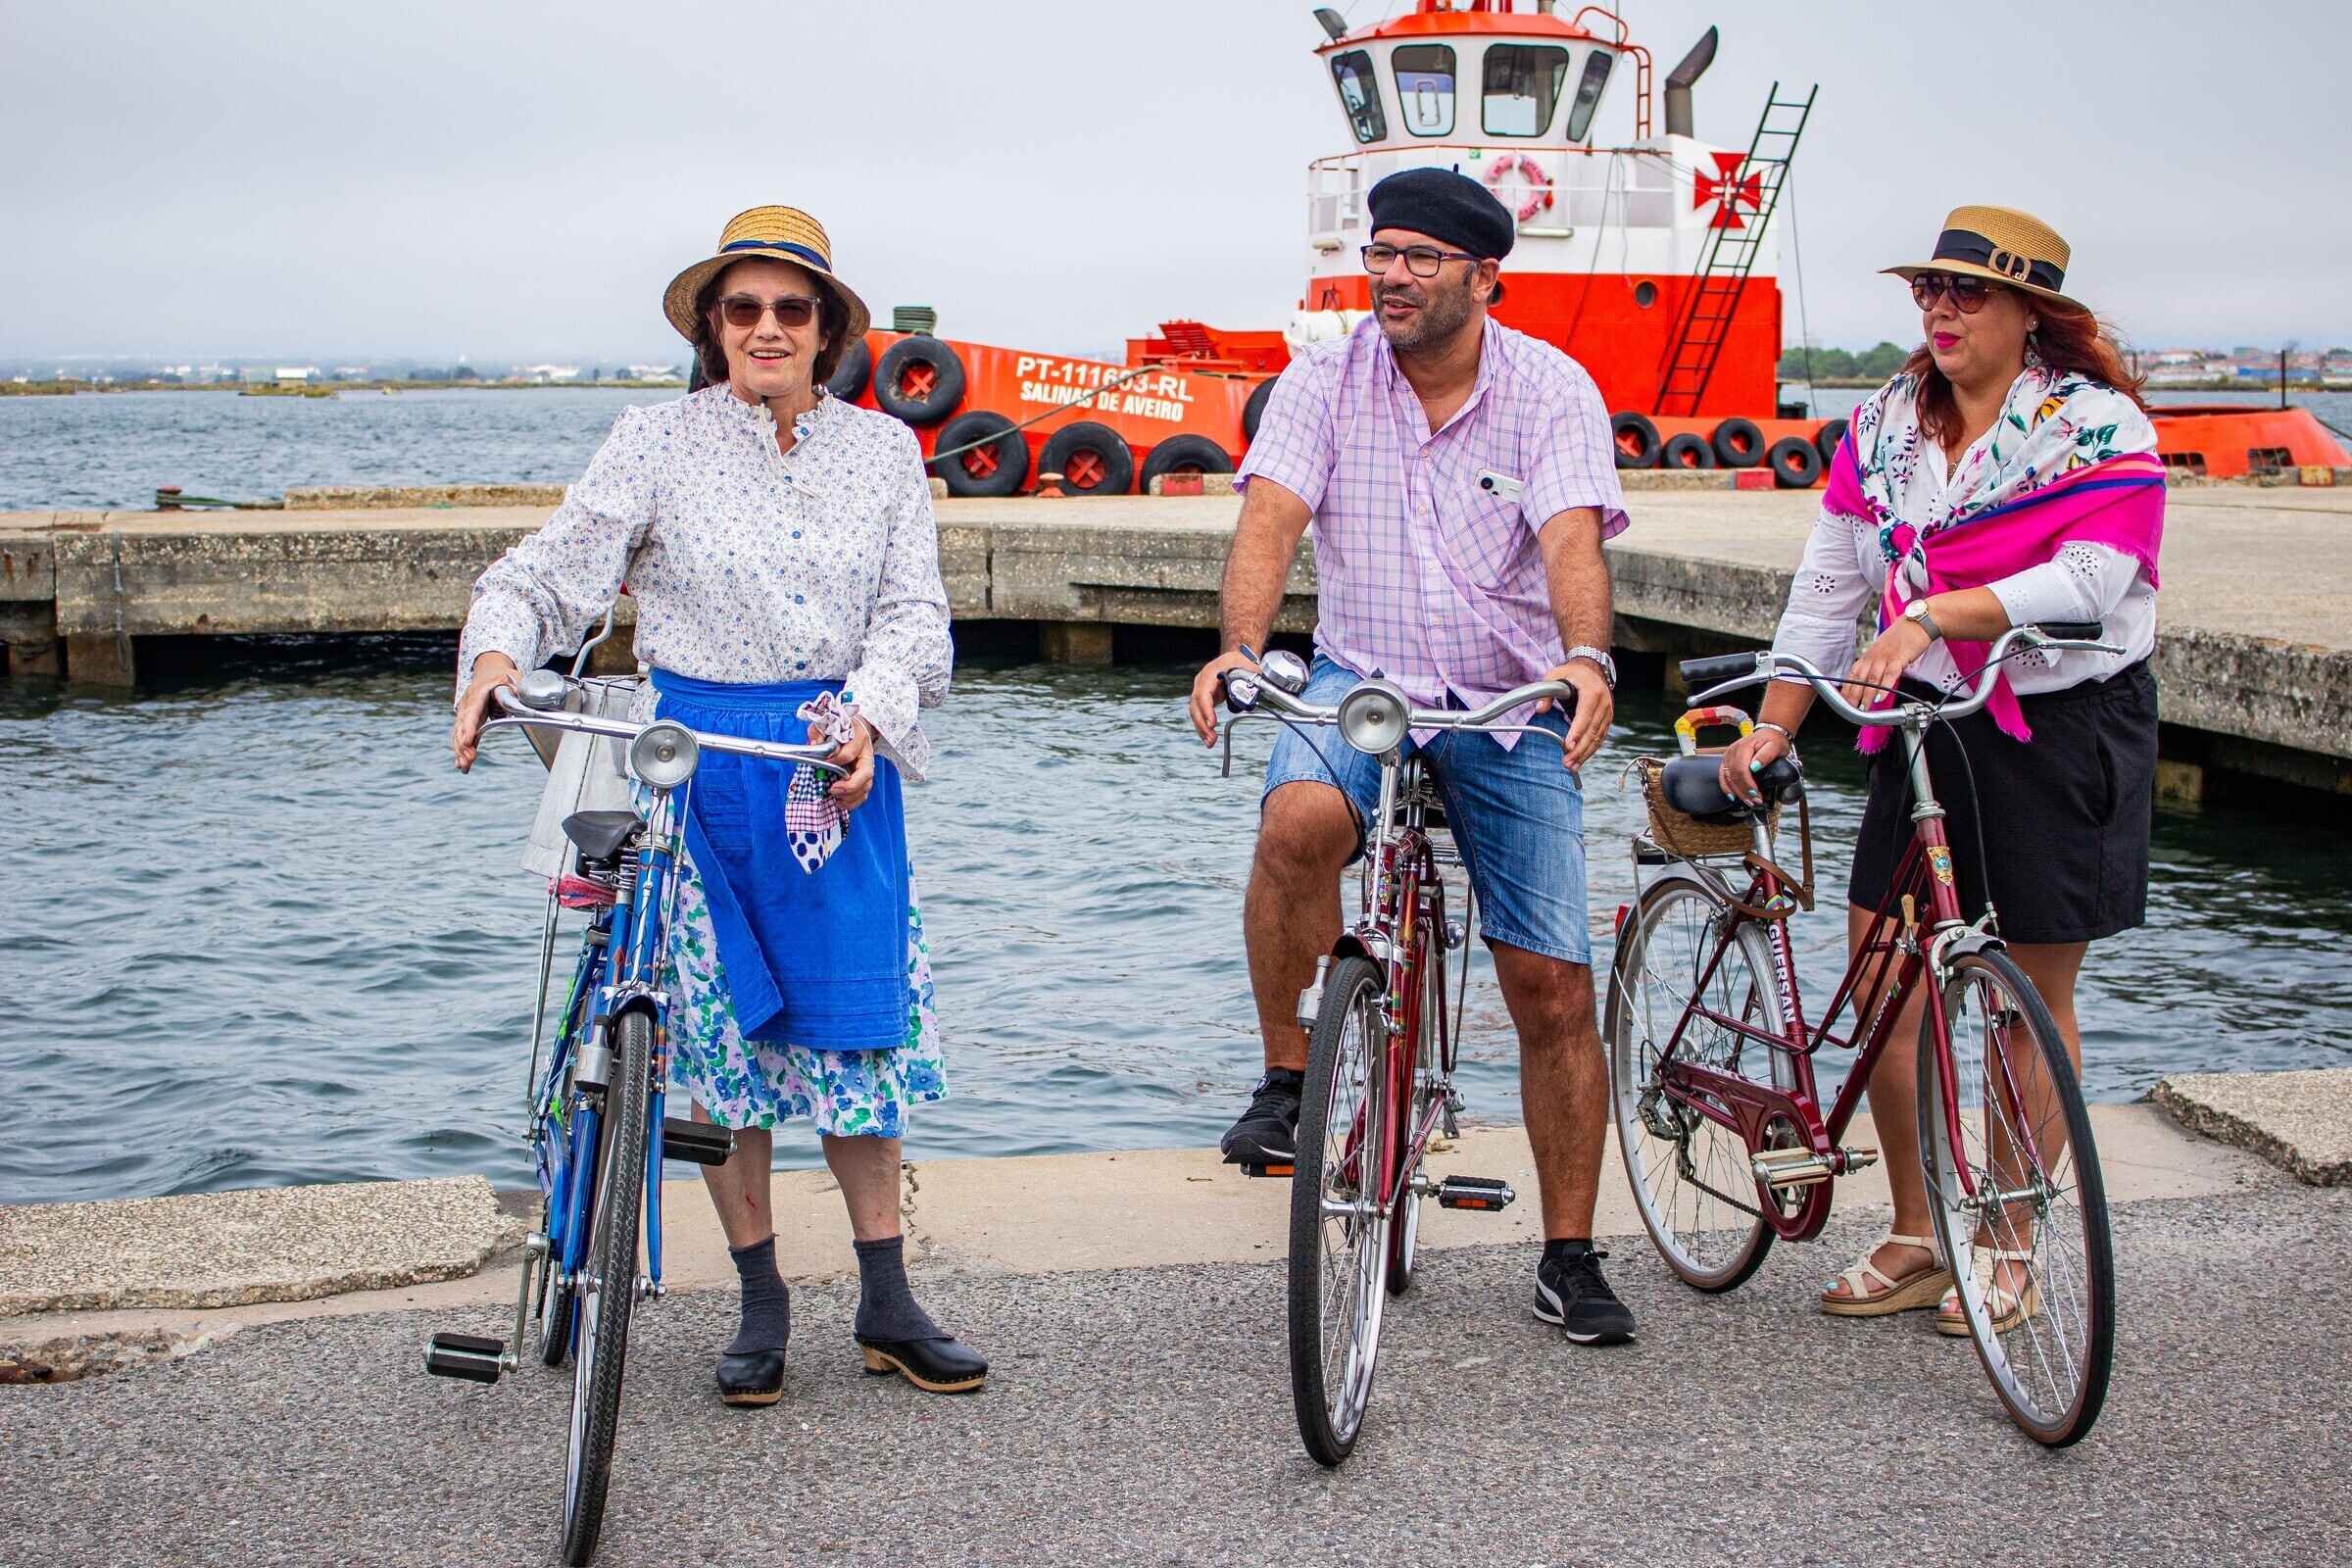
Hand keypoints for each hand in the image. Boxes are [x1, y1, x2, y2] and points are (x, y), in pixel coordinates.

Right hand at [451, 652, 519, 772]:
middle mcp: (467, 705)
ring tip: (464, 766)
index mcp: (477, 694)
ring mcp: (466, 714)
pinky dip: (462, 751)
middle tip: (469, 760)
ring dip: (460, 751)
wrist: (489, 673)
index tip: (468, 741)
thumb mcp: (512, 676)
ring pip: (459, 734)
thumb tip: (525, 694)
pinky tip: (462, 766)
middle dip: (463, 744)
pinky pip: (462, 738)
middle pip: (461, 726)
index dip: (469, 727)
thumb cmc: (502, 675)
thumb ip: (518, 685)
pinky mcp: (468, 722)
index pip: (472, 712)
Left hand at [820, 714, 876, 811]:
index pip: (850, 752)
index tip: (824, 763)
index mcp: (858, 738)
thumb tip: (813, 745)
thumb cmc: (839, 727)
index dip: (837, 760)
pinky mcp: (865, 777)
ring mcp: (868, 766)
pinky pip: (864, 793)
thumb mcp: (826, 724)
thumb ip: (818, 732)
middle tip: (833, 789)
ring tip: (836, 799)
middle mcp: (866, 754)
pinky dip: (853, 801)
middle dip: (850, 785)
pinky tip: (840, 802)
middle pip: (866, 773)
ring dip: (852, 796)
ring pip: (866, 786)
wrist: (855, 727)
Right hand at [1189, 648, 1262, 746]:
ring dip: (1201, 728)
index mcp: (1211, 671)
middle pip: (1196, 704)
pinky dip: (1203, 726)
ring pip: (1195, 711)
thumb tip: (1254, 689)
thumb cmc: (1239, 661)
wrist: (1233, 659)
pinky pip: (1200, 713)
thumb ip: (1252, 676)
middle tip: (1211, 738)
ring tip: (1210, 742)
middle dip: (1202, 724)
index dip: (1206, 709)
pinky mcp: (1204, 699)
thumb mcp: (1249, 665)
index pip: (1204, 692)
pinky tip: (1208, 737)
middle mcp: (1202, 681)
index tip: (1212, 723)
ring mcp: (1200, 689)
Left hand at [1535, 659, 1613, 769]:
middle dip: (1580, 749)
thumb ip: (1546, 690)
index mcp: (1592, 691)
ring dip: (1585, 754)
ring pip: (1598, 737)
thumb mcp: (1555, 673)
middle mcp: (1604, 703)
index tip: (1568, 746)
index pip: (1585, 715)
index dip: (1577, 732)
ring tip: (1572, 766)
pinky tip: (1580, 759)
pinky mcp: (1607, 720)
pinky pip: (1600, 737)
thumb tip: (1540, 709)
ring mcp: (1608, 712)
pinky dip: (1591, 750)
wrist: (1592, 669)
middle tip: (1567, 763)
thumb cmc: (1572, 673)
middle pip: (1592, 730)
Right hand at [1717, 726, 1792, 804]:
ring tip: (1747, 801)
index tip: (1756, 794)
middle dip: (1744, 791)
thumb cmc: (1773, 740)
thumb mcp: (1775, 746)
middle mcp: (1732, 750)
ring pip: (1727, 777)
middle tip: (1754, 801)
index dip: (1748, 784)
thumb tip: (1755, 767)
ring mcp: (1728, 755)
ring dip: (1736, 792)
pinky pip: (1722, 775)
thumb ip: (1765, 755)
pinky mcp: (1727, 760)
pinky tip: (1732, 796)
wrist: (1768, 734)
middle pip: (1733, 775)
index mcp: (1743, 746)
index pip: (1741, 769)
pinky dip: (1726, 787)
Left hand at [1841, 618, 1932, 711]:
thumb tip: (1875, 679)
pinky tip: (1879, 697)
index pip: (1853, 673)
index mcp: (1869, 655)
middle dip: (1854, 695)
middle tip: (1851, 709)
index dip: (1847, 688)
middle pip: (1859, 678)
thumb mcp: (1884, 650)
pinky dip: (1884, 687)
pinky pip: (1889, 675)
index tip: (1844, 700)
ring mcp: (1885, 657)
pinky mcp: (1898, 658)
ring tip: (1864, 708)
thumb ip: (1879, 664)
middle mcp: (1874, 656)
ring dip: (1866, 695)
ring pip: (1872, 679)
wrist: (1917, 623)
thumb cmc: (1902, 636)